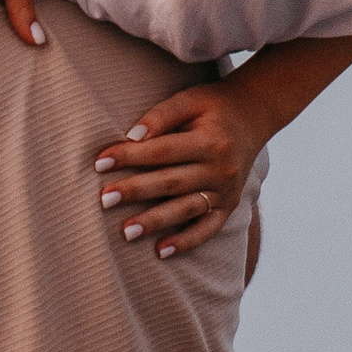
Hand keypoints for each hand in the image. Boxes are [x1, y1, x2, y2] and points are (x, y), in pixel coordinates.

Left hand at [91, 76, 271, 257]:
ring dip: (155, 222)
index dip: (130, 156)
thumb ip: (161, 115)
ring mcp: (226, 192)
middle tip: (104, 199)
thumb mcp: (189, 100)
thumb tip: (132, 136)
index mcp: (211, 141)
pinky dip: (186, 242)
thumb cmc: (212, 107)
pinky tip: (161, 251)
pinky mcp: (229, 207)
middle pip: (171, 183)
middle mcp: (221, 169)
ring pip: (186, 209)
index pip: (162, 151)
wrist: (253, 117)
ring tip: (126, 232)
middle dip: (136, 191)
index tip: (99, 162)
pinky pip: (207, 229)